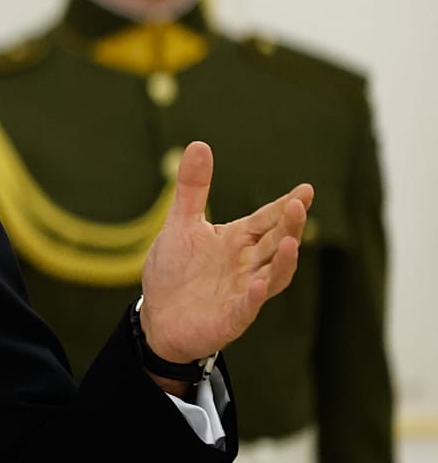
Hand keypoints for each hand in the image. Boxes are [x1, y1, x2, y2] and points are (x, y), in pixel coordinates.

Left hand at [139, 141, 312, 364]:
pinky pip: (246, 308)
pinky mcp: (230, 318)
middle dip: (288, 226)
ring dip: (282, 261)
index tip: (306, 189)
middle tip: (299, 205)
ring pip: (272, 276)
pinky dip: (253, 297)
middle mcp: (246, 265)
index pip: (266, 220)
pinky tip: (258, 285)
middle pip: (274, 243)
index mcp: (236, 241)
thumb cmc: (175, 271)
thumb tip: (199, 144)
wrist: (157, 317)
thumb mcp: (181, 224)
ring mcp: (241, 292)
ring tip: (290, 242)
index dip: (285, 205)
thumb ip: (193, 189)